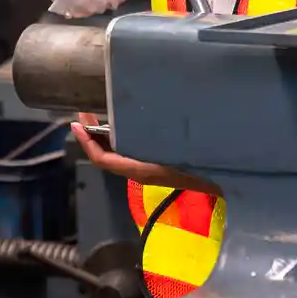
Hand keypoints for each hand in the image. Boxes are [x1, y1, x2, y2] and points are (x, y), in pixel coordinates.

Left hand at [71, 114, 196, 188]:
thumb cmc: (196, 163)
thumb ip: (149, 140)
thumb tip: (124, 123)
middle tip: (83, 116)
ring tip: (97, 118)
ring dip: (103, 138)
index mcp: (138, 169)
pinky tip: (123, 125)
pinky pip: (126, 153)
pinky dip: (118, 139)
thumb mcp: (172, 149)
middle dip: (90, 137)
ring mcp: (145, 170)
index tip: (76, 125)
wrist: (219, 181)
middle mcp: (138, 171)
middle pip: (104, 156)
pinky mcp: (153, 166)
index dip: (86, 143)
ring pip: (115, 155)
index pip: (101, 159)